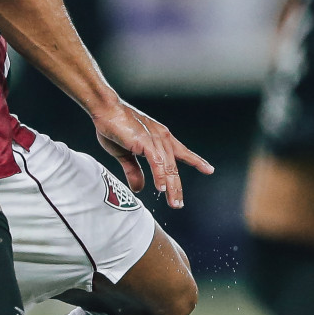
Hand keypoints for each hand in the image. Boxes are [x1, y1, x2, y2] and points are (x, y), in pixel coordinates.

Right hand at [91, 99, 213, 208]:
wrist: (105, 110)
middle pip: (174, 166)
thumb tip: (140, 188)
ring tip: (173, 202)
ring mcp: (155, 139)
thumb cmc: (114, 126)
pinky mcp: (145, 141)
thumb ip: (133, 171)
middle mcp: (162, 138)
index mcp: (159, 138)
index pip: (182, 152)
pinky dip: (160, 175)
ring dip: (172, 186)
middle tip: (178, 204)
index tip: (208, 169)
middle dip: (178, 187)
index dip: (195, 161)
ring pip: (168, 167)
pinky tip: (161, 188)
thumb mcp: (124, 154)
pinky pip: (157, 162)